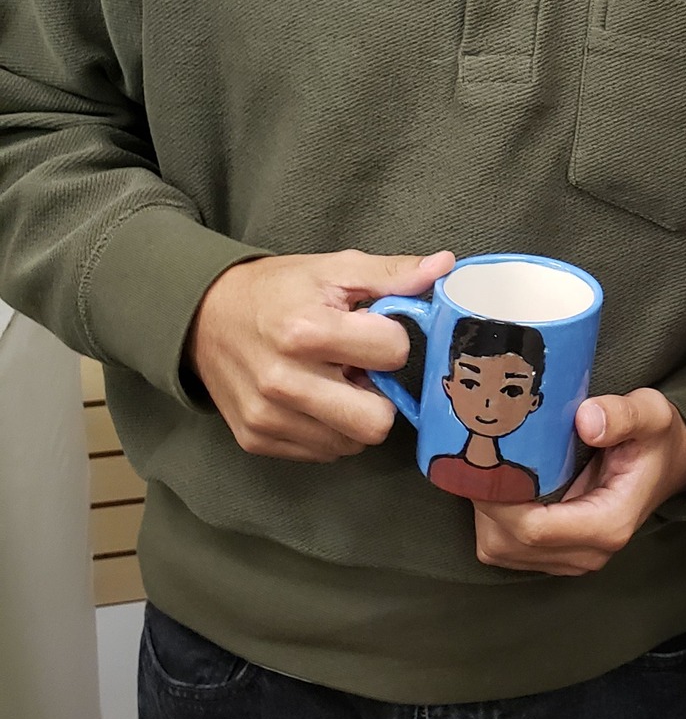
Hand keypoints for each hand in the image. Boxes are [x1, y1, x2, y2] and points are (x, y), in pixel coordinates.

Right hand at [188, 248, 454, 459]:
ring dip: (353, 415)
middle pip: (376, 423)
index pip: (393, 354)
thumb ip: (393, 273)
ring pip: (351, 443)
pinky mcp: (256, 440)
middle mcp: (283, 382)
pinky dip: (327, 429)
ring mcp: (267, 417)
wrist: (205, 317)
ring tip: (332, 381)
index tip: (369, 329)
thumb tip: (446, 265)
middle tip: (360, 369)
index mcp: (305, 331)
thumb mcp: (335, 268)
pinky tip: (313, 398)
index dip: (391, 340)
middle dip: (380, 396)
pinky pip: (321, 453)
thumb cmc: (280, 290)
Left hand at [472, 388, 685, 576]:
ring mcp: (574, 557)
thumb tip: (585, 420)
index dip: (498, 500)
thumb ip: (622, 415)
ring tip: (489, 468)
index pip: (533, 530)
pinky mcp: (561, 554)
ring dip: (486, 514)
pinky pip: (509, 548)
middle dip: (485, 505)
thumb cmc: (658, 437)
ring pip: (502, 551)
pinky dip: (495, 521)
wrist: (672, 462)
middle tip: (481, 457)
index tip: (487, 460)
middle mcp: (589, 551)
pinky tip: (501, 485)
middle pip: (509, 545)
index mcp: (608, 524)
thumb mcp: (650, 414)